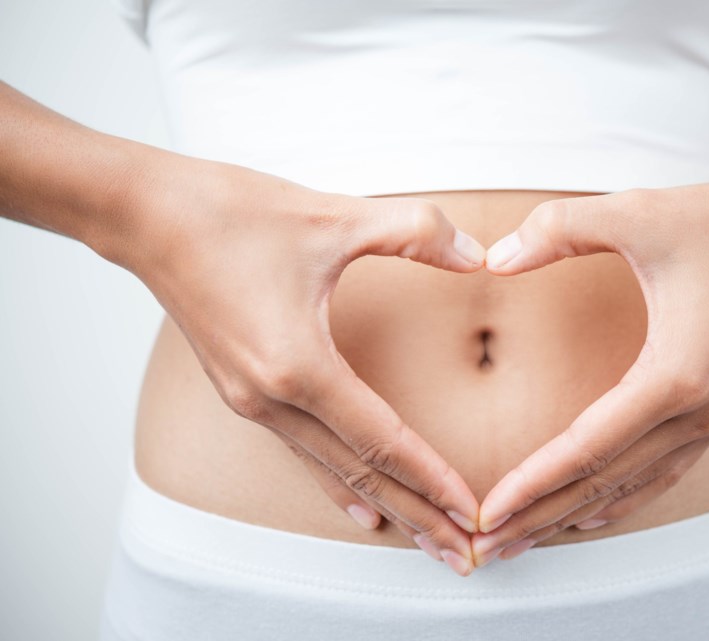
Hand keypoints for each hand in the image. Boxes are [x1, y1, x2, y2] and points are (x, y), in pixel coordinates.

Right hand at [123, 156, 485, 574]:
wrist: (146, 215)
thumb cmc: (230, 214)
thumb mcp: (335, 215)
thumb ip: (416, 233)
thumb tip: (480, 255)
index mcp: (297, 365)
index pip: (382, 441)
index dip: (433, 478)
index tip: (474, 513)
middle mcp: (271, 398)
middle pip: (361, 473)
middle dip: (418, 516)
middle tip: (466, 554)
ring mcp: (253, 401)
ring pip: (333, 471)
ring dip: (386, 506)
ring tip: (427, 541)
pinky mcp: (244, 392)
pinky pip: (303, 453)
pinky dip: (339, 484)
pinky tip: (361, 509)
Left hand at [470, 181, 708, 565]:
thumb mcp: (637, 212)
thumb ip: (559, 230)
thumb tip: (493, 259)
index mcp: (676, 376)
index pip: (588, 449)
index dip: (533, 483)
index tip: (486, 513)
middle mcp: (699, 413)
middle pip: (605, 483)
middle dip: (541, 517)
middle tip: (487, 546)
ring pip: (632, 487)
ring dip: (574, 515)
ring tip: (524, 539)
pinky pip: (661, 472)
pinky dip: (620, 498)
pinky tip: (589, 513)